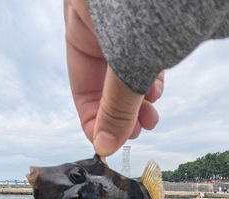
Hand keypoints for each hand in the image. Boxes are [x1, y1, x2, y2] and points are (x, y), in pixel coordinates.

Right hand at [64, 0, 163, 156]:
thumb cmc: (150, 1)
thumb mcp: (127, 61)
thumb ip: (115, 106)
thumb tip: (104, 144)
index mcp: (80, 21)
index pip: (81, 85)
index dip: (93, 120)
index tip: (108, 144)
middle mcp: (101, 20)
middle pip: (105, 80)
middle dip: (122, 111)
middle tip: (138, 131)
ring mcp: (128, 18)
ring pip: (128, 68)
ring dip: (139, 96)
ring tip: (151, 113)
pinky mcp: (153, 17)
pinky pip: (146, 52)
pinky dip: (151, 74)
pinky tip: (158, 87)